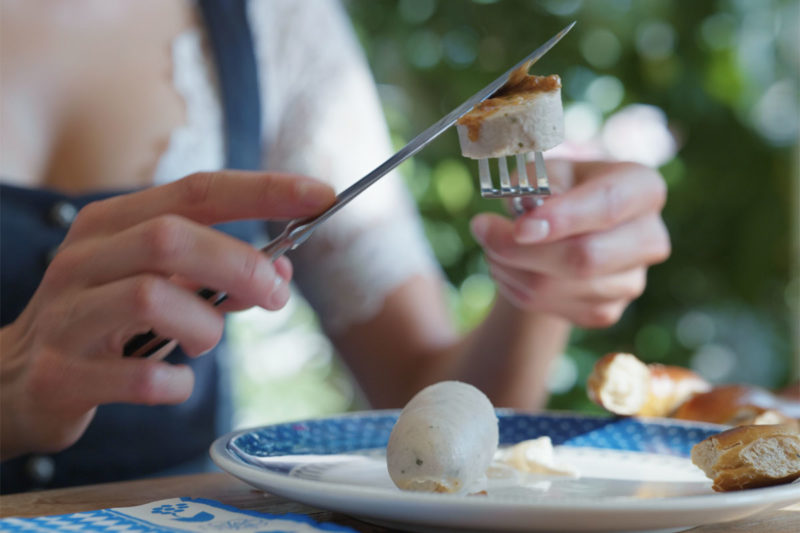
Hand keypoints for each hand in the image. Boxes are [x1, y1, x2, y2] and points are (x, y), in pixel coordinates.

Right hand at [0, 171, 334, 458]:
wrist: (13, 381)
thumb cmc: (101, 321)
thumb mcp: (156, 284)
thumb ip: (215, 274)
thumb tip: (279, 273)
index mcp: (113, 224)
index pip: (198, 190)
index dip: (264, 190)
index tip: (322, 196)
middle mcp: (85, 258)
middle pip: (172, 237)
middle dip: (240, 264)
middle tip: (274, 296)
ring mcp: (66, 314)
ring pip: (151, 298)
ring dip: (204, 324)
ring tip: (206, 342)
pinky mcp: (60, 373)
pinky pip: (135, 376)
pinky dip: (175, 382)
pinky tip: (177, 383)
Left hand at [470, 159, 669, 326]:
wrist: (565, 231)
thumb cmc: (556, 190)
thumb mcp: (545, 170)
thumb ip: (533, 180)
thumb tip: (525, 207)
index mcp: (642, 188)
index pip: (608, 205)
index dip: (562, 218)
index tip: (520, 226)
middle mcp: (649, 237)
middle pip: (585, 258)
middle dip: (522, 248)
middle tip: (481, 229)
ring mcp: (631, 281)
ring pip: (558, 287)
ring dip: (510, 267)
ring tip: (492, 245)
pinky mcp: (606, 311)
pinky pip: (551, 308)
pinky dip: (515, 288)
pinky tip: (510, 267)